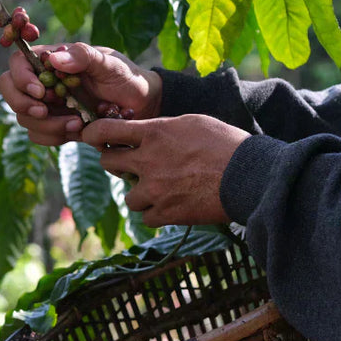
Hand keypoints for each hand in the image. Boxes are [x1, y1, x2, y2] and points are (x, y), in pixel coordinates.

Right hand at [0, 42, 161, 145]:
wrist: (141, 104)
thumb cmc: (125, 76)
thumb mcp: (109, 62)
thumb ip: (83, 56)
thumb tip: (54, 60)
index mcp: (51, 60)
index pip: (17, 63)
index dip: (21, 79)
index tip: (41, 92)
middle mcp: (43, 81)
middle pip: (9, 91)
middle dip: (24, 105)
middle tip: (45, 113)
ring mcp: (48, 105)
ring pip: (24, 118)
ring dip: (47, 126)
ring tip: (77, 123)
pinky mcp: (56, 125)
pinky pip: (38, 136)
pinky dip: (54, 137)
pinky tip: (79, 131)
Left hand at [81, 114, 249, 226]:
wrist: (248, 176)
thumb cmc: (226, 144)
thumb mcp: (192, 122)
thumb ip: (163, 128)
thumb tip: (148, 132)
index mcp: (153, 133)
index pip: (105, 131)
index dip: (92, 134)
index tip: (92, 137)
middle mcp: (147, 161)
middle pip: (108, 163)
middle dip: (116, 164)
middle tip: (131, 165)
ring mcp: (155, 190)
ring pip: (127, 197)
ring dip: (139, 194)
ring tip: (160, 189)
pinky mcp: (166, 214)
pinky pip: (145, 217)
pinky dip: (154, 213)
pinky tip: (171, 205)